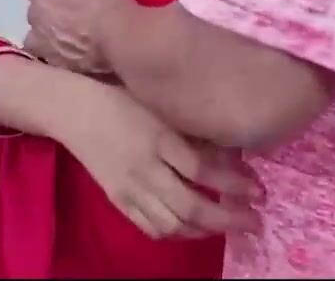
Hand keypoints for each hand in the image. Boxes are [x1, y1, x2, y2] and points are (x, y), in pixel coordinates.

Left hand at [24, 0, 134, 76]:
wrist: (121, 36)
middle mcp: (36, 23)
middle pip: (34, 12)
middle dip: (45, 8)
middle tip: (67, 6)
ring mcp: (48, 49)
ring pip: (37, 39)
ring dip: (45, 34)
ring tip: (64, 33)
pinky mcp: (63, 67)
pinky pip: (54, 58)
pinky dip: (59, 53)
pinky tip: (71, 51)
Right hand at [59, 82, 261, 240]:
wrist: (74, 111)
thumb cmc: (124, 100)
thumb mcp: (162, 108)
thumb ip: (193, 134)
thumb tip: (234, 157)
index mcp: (158, 139)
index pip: (203, 171)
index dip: (235, 185)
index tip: (260, 191)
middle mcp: (145, 169)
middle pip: (191, 207)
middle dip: (229, 219)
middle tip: (255, 221)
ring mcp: (129, 190)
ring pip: (173, 225)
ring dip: (206, 231)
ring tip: (229, 225)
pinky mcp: (118, 201)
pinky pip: (151, 228)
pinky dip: (178, 234)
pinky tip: (195, 228)